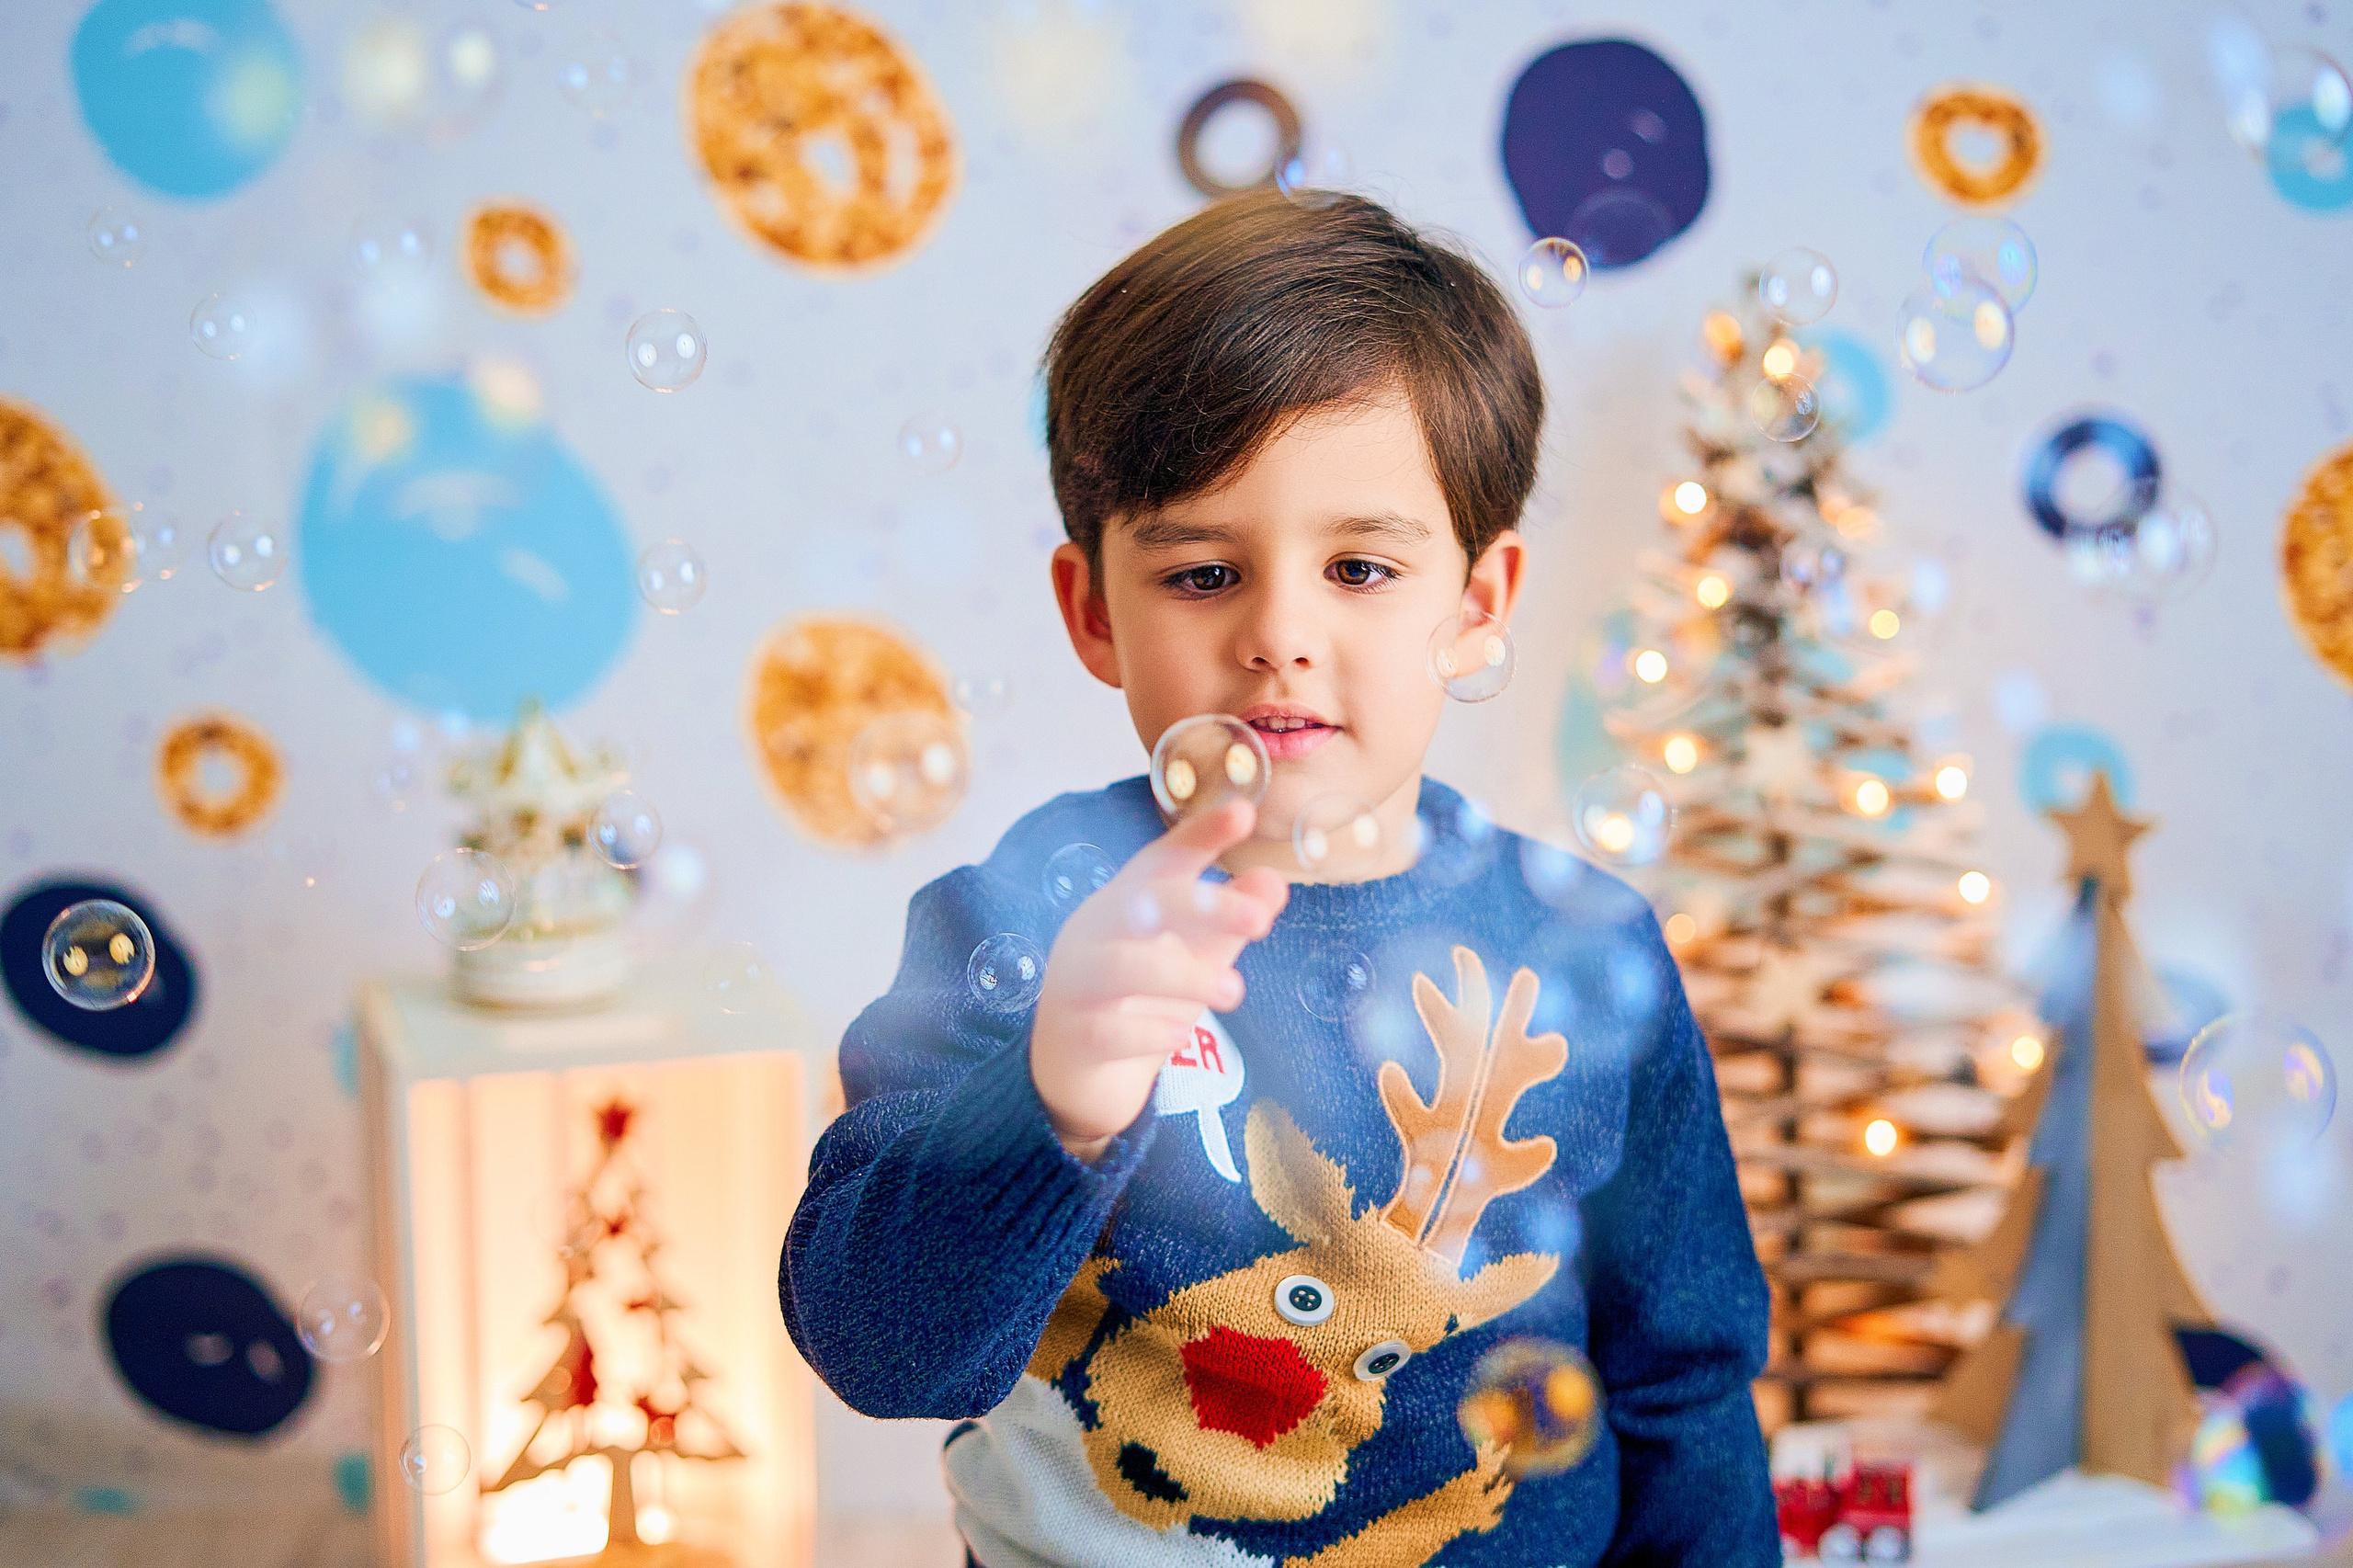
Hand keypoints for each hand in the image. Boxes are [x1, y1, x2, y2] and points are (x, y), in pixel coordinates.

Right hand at [1031, 801, 1288, 1158]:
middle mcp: (1100, 930)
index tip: (1244, 813)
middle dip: (1203, 906)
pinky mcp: (1074, 1032)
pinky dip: (1147, 1032)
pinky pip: (1105, 1030)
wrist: (1078, 1055)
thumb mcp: (1196, 948)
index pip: (1166, 859)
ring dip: (1183, 977)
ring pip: (1122, 967)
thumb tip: (1274, 883)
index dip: (1203, 835)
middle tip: (1259, 920)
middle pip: (1143, 903)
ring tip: (1234, 992)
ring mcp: (1080, 980)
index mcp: (1131, 899)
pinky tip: (1182, 1034)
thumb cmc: (1145, 987)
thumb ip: (1232, 917)